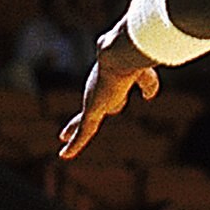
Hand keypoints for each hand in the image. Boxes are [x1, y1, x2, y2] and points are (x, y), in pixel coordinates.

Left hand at [58, 23, 159, 159]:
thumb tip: (148, 96)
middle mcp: (99, 88)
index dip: (114, 101)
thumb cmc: (133, 59)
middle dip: (83, 117)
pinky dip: (74, 145)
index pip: (111, 94)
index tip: (115, 107)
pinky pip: (82, 133)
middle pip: (93, 109)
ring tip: (62, 137)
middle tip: (71, 125)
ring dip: (72, 128)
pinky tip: (63, 155)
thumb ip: (148, 84)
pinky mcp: (91, 111)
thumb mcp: (146, 74)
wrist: (118, 55)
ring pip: (83, 121)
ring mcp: (93, 100)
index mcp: (110, 78)